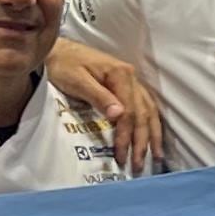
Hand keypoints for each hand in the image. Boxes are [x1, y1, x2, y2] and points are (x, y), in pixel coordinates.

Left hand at [50, 44, 164, 172]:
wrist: (58, 50)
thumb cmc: (63, 66)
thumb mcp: (77, 81)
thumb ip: (99, 97)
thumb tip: (119, 115)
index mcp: (120, 74)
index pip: (129, 111)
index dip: (127, 135)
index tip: (122, 156)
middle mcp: (131, 77)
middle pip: (143, 113)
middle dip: (142, 141)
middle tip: (138, 165)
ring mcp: (132, 81)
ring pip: (149, 110)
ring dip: (153, 135)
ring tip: (156, 156)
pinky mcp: (127, 85)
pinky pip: (147, 106)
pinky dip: (152, 122)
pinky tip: (154, 135)